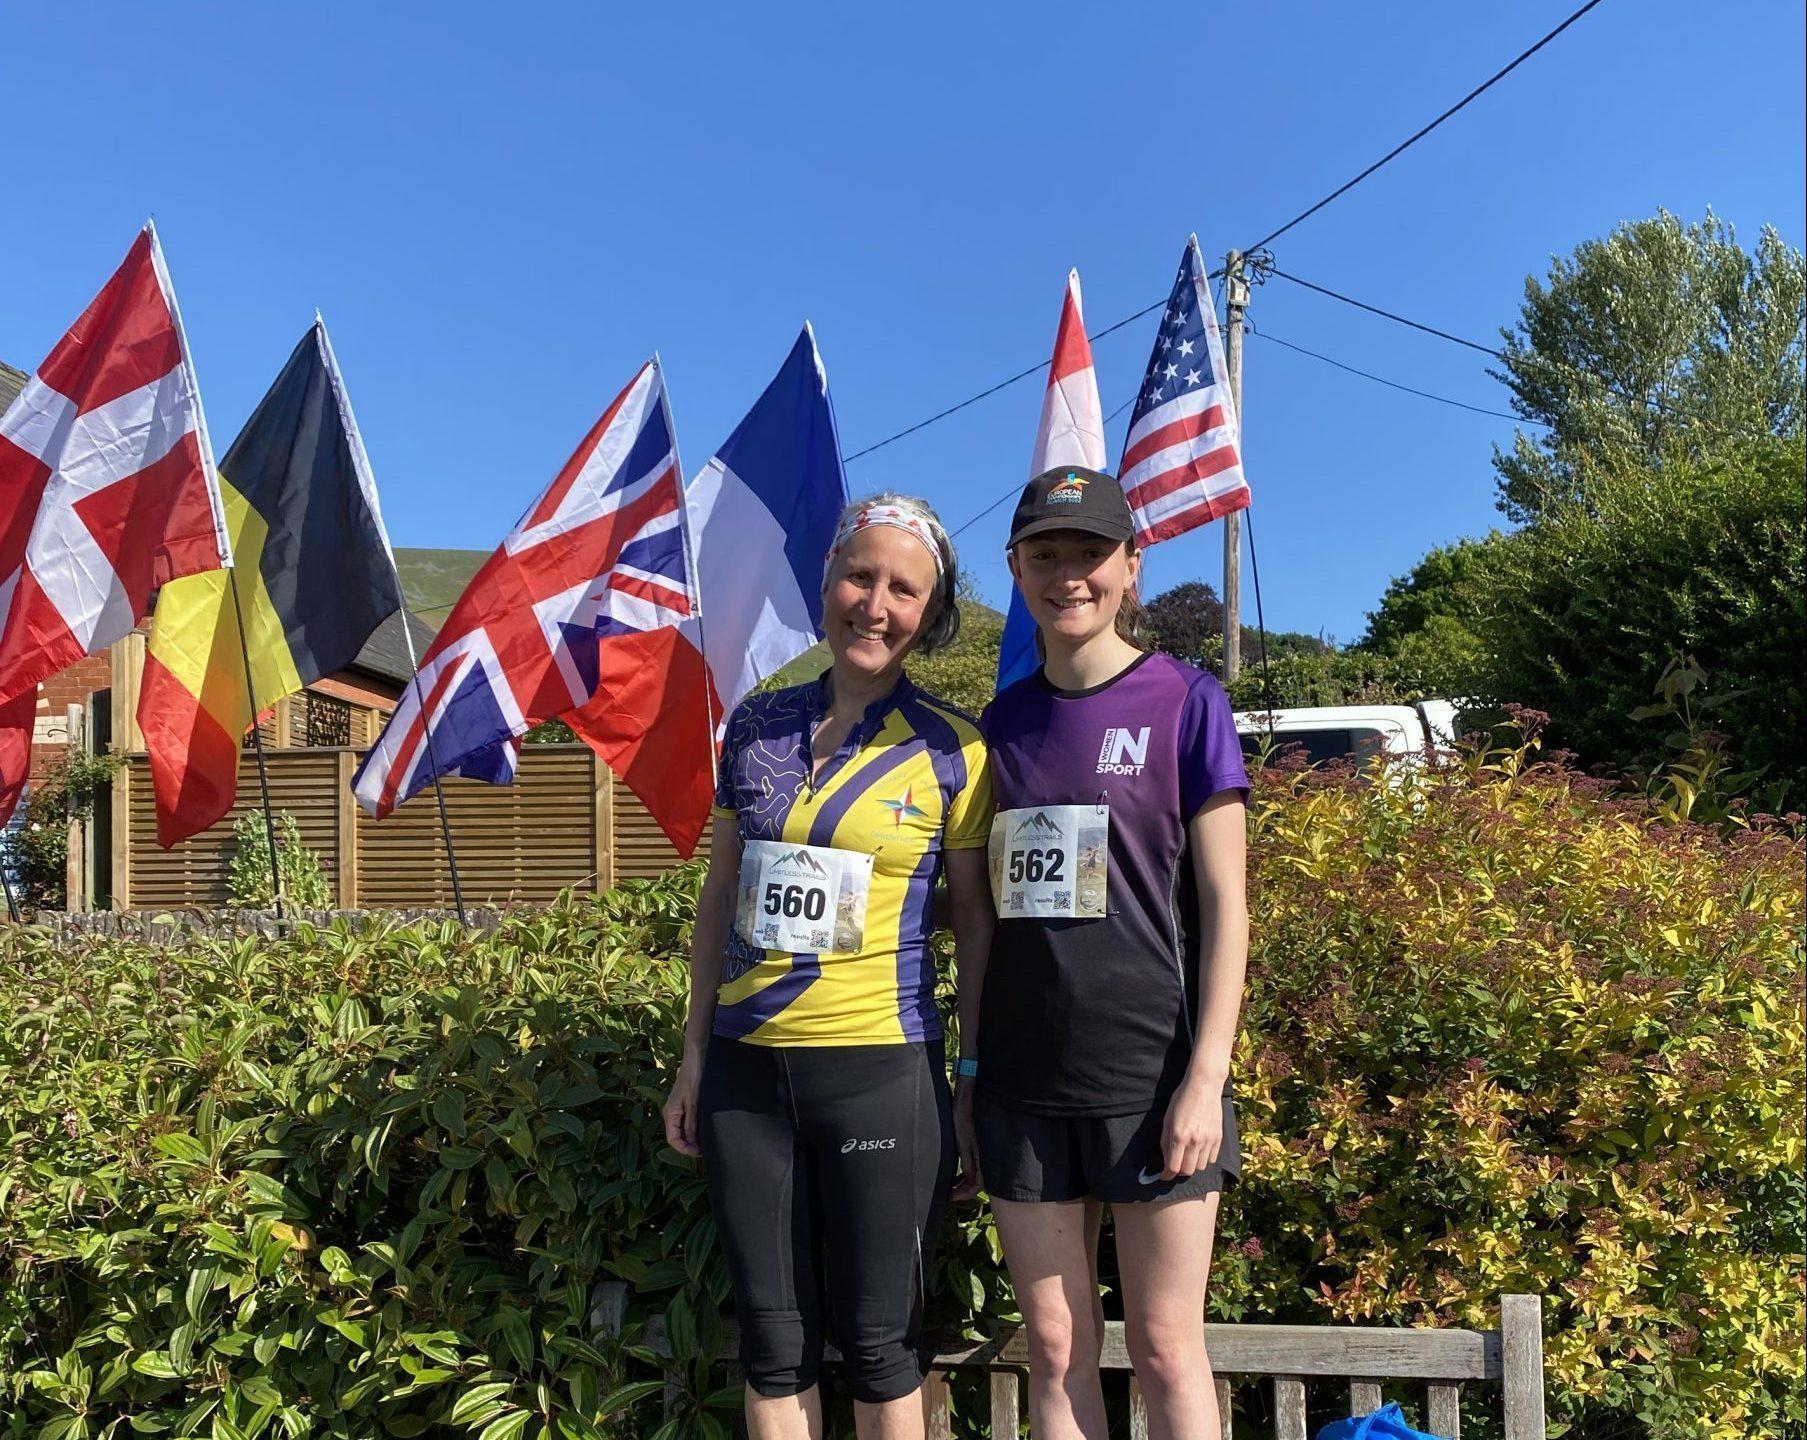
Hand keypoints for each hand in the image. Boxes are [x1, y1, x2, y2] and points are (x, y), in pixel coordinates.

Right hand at [662, 1063, 702, 1157]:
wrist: (697, 1058)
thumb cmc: (694, 1078)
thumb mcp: (694, 1103)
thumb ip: (692, 1124)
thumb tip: (693, 1143)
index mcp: (670, 1114)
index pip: (673, 1140)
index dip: (685, 1150)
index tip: (700, 1153)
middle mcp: (673, 1113)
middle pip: (678, 1137)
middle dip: (690, 1145)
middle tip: (707, 1149)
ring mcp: (679, 1109)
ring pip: (684, 1130)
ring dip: (694, 1137)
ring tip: (708, 1141)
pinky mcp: (687, 1104)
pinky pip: (689, 1122)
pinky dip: (696, 1128)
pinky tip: (707, 1129)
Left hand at [950, 1084, 982, 1200]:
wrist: (972, 1090)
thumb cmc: (967, 1112)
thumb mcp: (964, 1140)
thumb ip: (967, 1163)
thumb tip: (965, 1185)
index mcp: (985, 1157)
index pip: (976, 1186)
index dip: (963, 1194)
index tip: (950, 1197)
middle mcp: (986, 1154)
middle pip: (978, 1180)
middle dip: (964, 1188)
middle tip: (950, 1192)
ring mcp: (983, 1147)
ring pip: (976, 1170)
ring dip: (964, 1178)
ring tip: (950, 1182)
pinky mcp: (979, 1140)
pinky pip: (975, 1160)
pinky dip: (966, 1167)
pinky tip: (956, 1167)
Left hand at [1160, 1073, 1223, 1180]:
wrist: (1204, 1086)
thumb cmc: (1181, 1100)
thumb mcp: (1167, 1119)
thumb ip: (1165, 1141)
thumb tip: (1166, 1160)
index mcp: (1179, 1136)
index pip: (1173, 1167)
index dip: (1166, 1175)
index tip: (1163, 1176)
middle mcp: (1195, 1141)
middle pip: (1188, 1171)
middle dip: (1179, 1171)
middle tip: (1175, 1165)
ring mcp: (1209, 1140)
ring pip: (1201, 1167)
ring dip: (1193, 1165)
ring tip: (1188, 1156)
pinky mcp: (1219, 1138)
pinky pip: (1212, 1159)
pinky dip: (1204, 1159)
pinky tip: (1199, 1150)